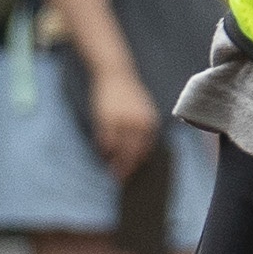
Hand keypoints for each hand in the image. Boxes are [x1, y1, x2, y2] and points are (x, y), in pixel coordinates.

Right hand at [82, 46, 158, 176]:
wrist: (115, 74)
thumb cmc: (129, 94)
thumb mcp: (142, 110)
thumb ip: (143, 129)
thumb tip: (140, 152)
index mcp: (149, 121)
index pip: (145, 148)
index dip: (138, 162)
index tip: (133, 172)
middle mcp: (137, 123)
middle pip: (132, 152)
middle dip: (126, 167)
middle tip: (121, 179)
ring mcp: (121, 121)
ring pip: (117, 149)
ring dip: (114, 162)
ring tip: (111, 171)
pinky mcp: (106, 118)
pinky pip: (105, 140)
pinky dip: (104, 149)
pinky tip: (103, 154)